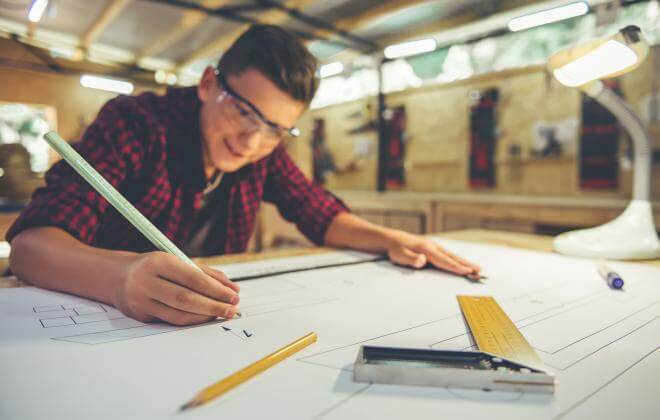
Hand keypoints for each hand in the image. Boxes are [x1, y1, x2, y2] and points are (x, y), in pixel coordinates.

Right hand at [112, 252, 239, 324]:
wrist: (118, 277)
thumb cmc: (155, 267)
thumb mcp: (177, 261)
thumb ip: (205, 273)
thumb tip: (233, 289)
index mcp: (158, 262)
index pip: (193, 278)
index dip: (216, 289)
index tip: (233, 295)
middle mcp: (146, 281)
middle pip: (186, 299)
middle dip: (213, 306)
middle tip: (232, 309)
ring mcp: (141, 301)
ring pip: (179, 314)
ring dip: (205, 316)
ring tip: (222, 314)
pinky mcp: (141, 316)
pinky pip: (171, 321)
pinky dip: (192, 320)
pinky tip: (205, 317)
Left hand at [383, 229, 480, 275]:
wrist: (393, 239)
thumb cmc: (396, 249)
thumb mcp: (400, 256)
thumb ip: (412, 259)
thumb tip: (422, 260)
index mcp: (427, 250)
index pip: (444, 261)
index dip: (456, 267)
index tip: (468, 272)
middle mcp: (434, 247)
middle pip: (453, 257)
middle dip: (467, 264)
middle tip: (480, 271)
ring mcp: (435, 246)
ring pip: (453, 255)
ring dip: (465, 262)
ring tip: (477, 268)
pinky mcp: (434, 248)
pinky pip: (449, 255)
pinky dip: (458, 259)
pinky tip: (464, 263)